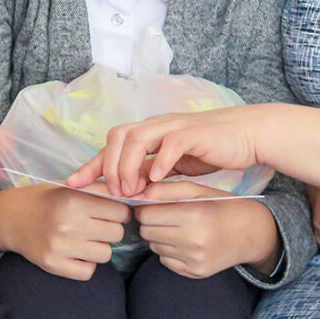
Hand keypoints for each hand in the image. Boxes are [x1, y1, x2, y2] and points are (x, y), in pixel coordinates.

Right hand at [0, 183, 130, 280]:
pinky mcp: (54, 265)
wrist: (10, 218)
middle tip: (93, 226)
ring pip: (106, 253)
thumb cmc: (47, 199)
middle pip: (117, 233)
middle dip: (109, 229)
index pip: (122, 211)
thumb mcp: (70, 186)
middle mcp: (67, 223)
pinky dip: (85, 264)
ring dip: (99, 248)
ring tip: (83, 239)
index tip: (107, 212)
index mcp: (73, 199)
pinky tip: (74, 253)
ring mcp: (60, 247)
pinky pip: (89, 271)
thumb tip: (139, 196)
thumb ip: (100, 191)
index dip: (118, 212)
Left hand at [69, 104, 273, 198]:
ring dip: (129, 165)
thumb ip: (150, 173)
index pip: (111, 145)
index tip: (73, 184)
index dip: (91, 164)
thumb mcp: (174, 164)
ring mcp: (174, 126)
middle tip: (112, 192)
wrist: (246, 135)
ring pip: (137, 137)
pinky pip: (171, 143)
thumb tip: (129, 190)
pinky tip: (157, 179)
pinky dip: (160, 161)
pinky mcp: (195, 133)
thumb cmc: (210, 149)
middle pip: (117, 137)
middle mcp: (156, 125)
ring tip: (131, 189)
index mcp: (149, 133)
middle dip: (108, 165)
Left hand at [134, 182, 281, 278]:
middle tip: (165, 217)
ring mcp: (195, 259)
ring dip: (160, 237)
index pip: (146, 214)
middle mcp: (194, 240)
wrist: (252, 233)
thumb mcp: (197, 190)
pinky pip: (165, 261)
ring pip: (154, 247)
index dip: (145, 208)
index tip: (153, 205)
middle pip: (146, 232)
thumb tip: (135, 196)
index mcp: (194, 214)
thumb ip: (165, 190)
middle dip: (151, 223)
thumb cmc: (221, 206)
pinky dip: (169, 252)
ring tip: (179, 230)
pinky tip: (186, 244)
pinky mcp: (195, 273)